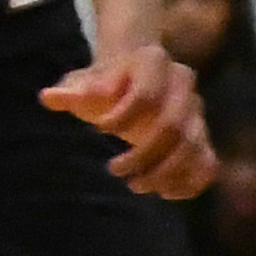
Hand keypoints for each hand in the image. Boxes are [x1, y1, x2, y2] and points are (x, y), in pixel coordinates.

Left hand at [44, 44, 216, 199]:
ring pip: (193, 146)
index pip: (146, 95)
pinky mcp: (202, 136)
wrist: (137, 74)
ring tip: (136, 186)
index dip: (122, 118)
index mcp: (154, 63)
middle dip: (144, 154)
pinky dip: (191, 182)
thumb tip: (47, 98)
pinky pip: (208, 162)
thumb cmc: (107, 81)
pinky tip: (165, 193)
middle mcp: (183, 83)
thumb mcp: (86, 81)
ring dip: (165, 173)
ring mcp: (197, 111)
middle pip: (174, 126)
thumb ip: (70, 92)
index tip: (98, 130)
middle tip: (114, 170)